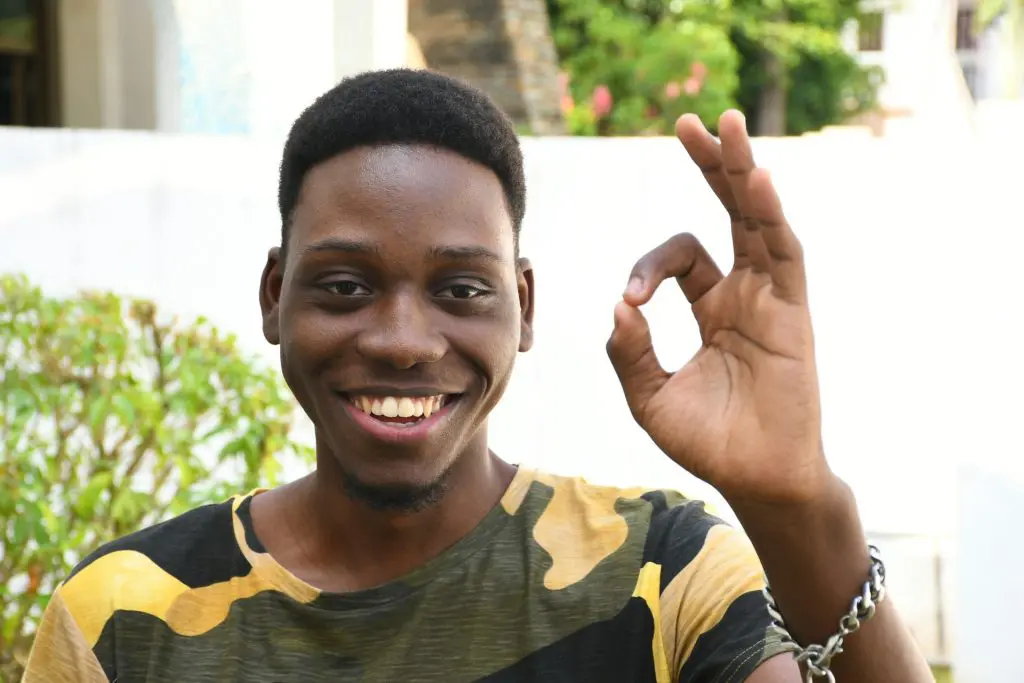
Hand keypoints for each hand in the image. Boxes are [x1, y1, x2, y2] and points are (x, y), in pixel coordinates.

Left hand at [606, 110, 829, 506]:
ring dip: (741, 171)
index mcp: (712, 307)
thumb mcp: (649, 396)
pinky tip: (755, 178)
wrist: (755, 481)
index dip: (648, 267)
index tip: (630, 300)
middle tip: (689, 122)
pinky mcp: (794, 313)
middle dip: (710, 168)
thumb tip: (617, 304)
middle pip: (727, 213)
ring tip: (725, 124)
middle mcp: (744, 293)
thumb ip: (629, 352)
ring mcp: (772, 298)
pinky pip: (784, 253)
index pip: (681, 257)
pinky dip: (770, 216)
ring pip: (758, 220)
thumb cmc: (707, 441)